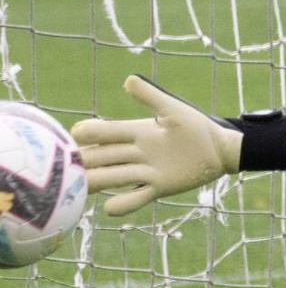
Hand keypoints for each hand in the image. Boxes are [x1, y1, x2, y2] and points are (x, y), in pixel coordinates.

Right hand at [70, 75, 241, 216]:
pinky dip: (122, 204)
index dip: (89, 133)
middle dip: (84, 161)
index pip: (104, 133)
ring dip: (95, 182)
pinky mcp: (158, 188)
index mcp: (135, 132)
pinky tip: (110, 207)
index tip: (77, 134)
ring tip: (80, 189)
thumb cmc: (195, 126)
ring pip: (111, 178)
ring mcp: (144, 172)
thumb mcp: (174, 109)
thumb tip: (128, 80)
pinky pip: (135, 198)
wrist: (217, 149)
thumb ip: (152, 96)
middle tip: (66, 167)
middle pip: (101, 157)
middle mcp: (134, 153)